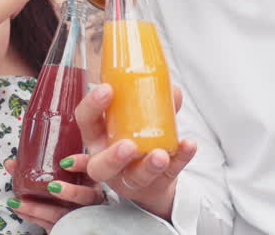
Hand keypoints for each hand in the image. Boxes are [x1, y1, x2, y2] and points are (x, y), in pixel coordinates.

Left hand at [4, 158, 102, 230]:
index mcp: (90, 180)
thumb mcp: (58, 176)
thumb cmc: (63, 189)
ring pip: (62, 214)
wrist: (70, 214)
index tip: (66, 161)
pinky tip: (19, 210)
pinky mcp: (66, 227)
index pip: (92, 171)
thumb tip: (10, 162)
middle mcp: (89, 199)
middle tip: (52, 187)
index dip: (83, 165)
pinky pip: (49, 224)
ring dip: (37, 208)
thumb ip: (38, 169)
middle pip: (85, 197)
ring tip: (18, 202)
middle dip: (70, 192)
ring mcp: (78, 215)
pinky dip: (33, 217)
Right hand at [68, 83, 196, 219]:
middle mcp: (108, 161)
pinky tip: (188, 145)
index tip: (107, 89)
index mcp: (98, 137)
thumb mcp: (136, 118)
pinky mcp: (156, 185)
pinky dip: (180, 159)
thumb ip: (152, 101)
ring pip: (136, 176)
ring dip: (149, 165)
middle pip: (101, 166)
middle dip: (114, 157)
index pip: (86, 120)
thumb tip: (173, 89)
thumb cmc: (137, 138)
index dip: (92, 105)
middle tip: (129, 145)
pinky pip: (169, 174)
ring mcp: (131, 177)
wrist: (152, 177)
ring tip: (161, 154)